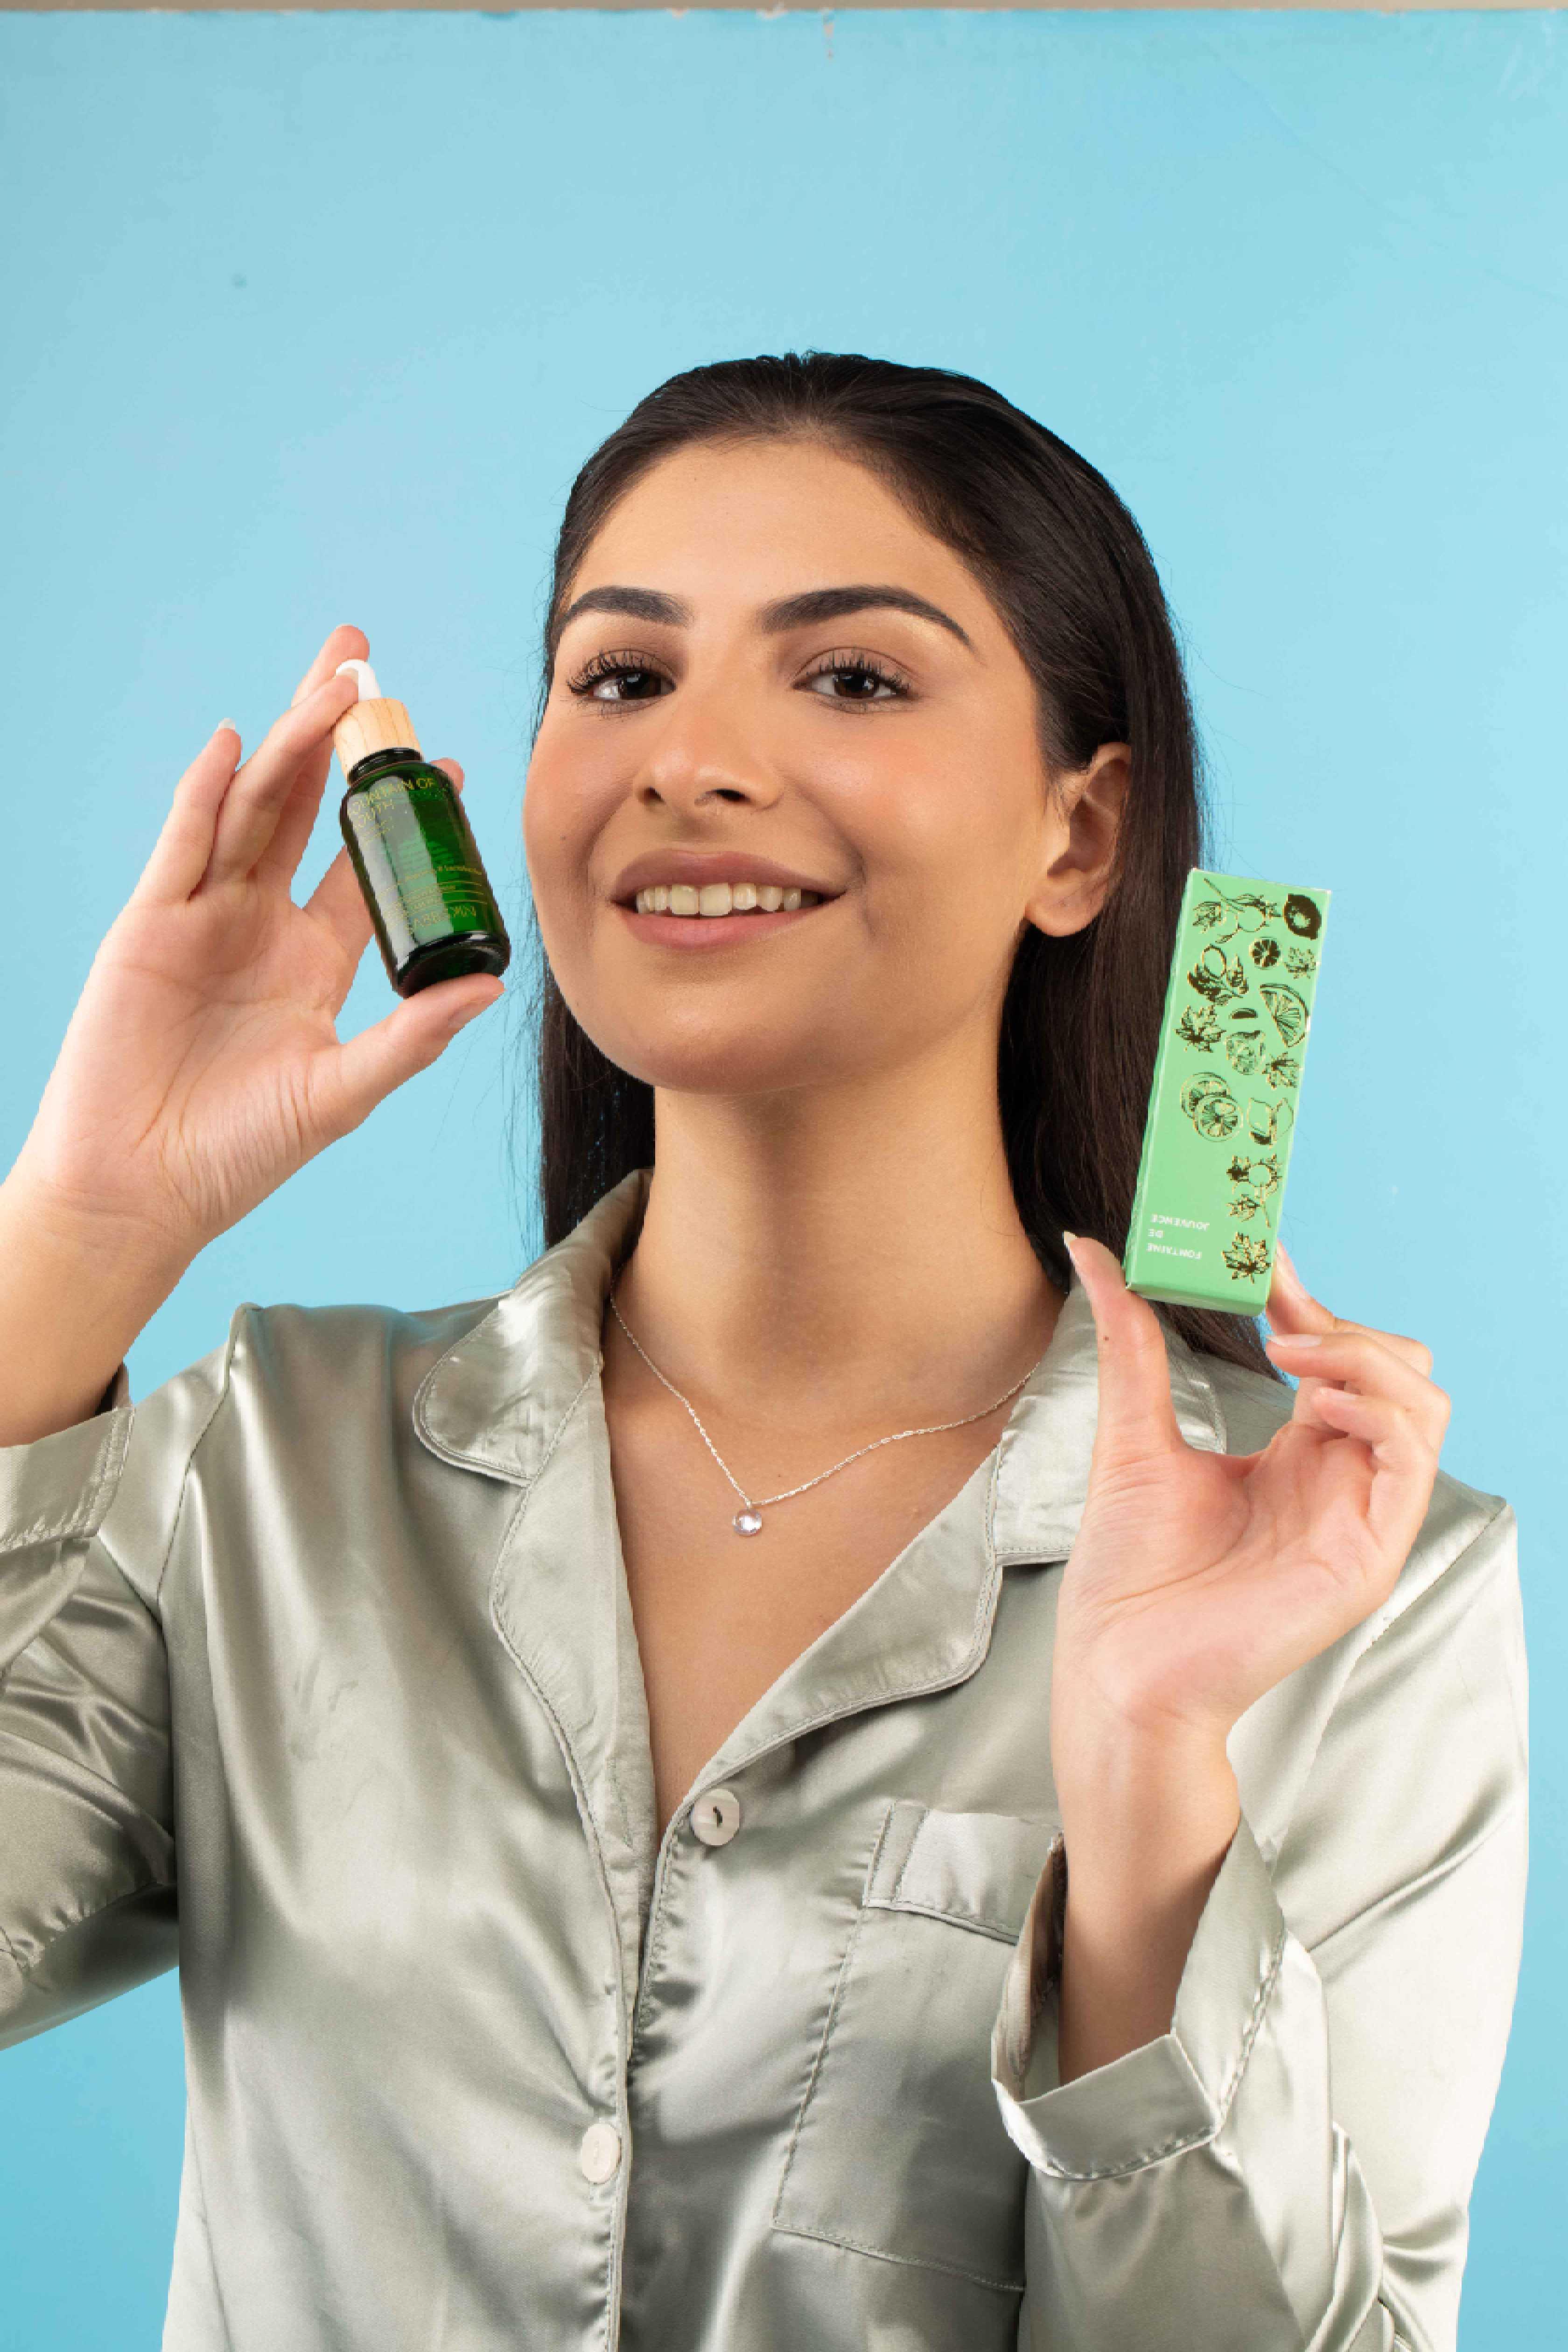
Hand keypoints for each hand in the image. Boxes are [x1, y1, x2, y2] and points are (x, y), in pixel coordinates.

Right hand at [9, 625, 503, 1270]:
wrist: (143, 1189)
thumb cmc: (238, 1152)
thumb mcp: (341, 1092)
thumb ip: (412, 1037)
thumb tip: (489, 985)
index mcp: (313, 960)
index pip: (363, 866)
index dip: (399, 813)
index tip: (447, 763)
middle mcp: (260, 925)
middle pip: (302, 807)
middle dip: (332, 733)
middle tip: (365, 658)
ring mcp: (202, 919)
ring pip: (251, 810)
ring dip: (288, 743)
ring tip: (331, 683)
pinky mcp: (149, 928)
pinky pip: (184, 847)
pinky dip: (207, 794)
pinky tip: (237, 743)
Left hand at [1050, 1233, 1451, 1752]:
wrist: (1117, 1666)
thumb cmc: (1127, 1572)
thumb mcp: (1131, 1433)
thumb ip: (1129, 1341)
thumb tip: (1092, 1253)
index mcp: (1296, 1457)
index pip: (1339, 1361)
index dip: (1311, 1303)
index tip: (1264, 1262)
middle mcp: (1338, 1482)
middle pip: (1400, 1373)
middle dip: (1349, 1327)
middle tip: (1278, 1317)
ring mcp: (1359, 1520)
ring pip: (1422, 1406)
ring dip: (1366, 1360)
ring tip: (1292, 1357)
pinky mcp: (1366, 1557)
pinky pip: (1412, 1463)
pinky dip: (1377, 1414)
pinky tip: (1315, 1406)